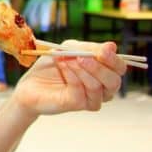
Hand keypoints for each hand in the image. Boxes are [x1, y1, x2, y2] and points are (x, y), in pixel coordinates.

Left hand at [12, 40, 126, 116]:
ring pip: (98, 87)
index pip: (120, 67)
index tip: (104, 50)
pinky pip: (81, 91)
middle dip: (99, 67)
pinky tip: (62, 67)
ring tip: (65, 60)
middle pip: (114, 80)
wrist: (31, 83)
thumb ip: (90, 48)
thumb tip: (112, 46)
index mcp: (105, 72)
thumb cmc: (53, 65)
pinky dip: (71, 76)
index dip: (114, 59)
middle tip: (81, 57)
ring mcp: (91, 98)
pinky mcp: (77, 105)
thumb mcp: (70, 49)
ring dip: (81, 70)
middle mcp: (103, 87)